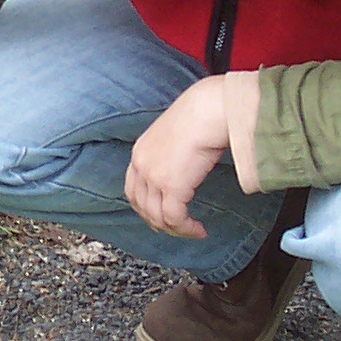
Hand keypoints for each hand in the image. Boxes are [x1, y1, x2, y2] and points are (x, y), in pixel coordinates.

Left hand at [125, 76, 231, 238]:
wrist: (208, 109)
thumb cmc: (201, 115)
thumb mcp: (176, 135)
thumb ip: (172, 154)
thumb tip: (185, 167)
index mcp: (140, 151)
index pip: (133, 189)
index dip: (144, 207)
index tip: (158, 216)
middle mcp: (142, 165)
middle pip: (141, 206)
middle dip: (158, 222)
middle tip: (175, 229)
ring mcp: (154, 176)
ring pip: (158, 216)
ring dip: (176, 229)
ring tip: (192, 231)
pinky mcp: (172, 186)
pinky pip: (175, 218)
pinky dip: (187, 228)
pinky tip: (199, 229)